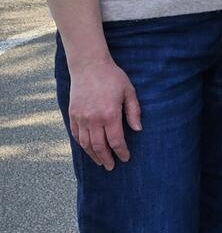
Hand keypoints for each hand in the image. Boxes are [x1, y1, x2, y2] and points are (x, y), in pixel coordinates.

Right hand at [66, 56, 140, 170]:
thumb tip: (138, 130)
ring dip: (93, 155)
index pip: (115, 141)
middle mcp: (93, 119)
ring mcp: (81, 118)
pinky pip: (76, 135)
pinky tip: (88, 149)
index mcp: (110, 114)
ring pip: (86, 144)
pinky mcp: (72, 115)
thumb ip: (134, 111)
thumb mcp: (129, 91)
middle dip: (106, 158)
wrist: (89, 66)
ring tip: (100, 162)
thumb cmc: (112, 77)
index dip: (121, 152)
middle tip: (111, 167)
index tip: (125, 158)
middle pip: (99, 146)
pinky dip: (82, 145)